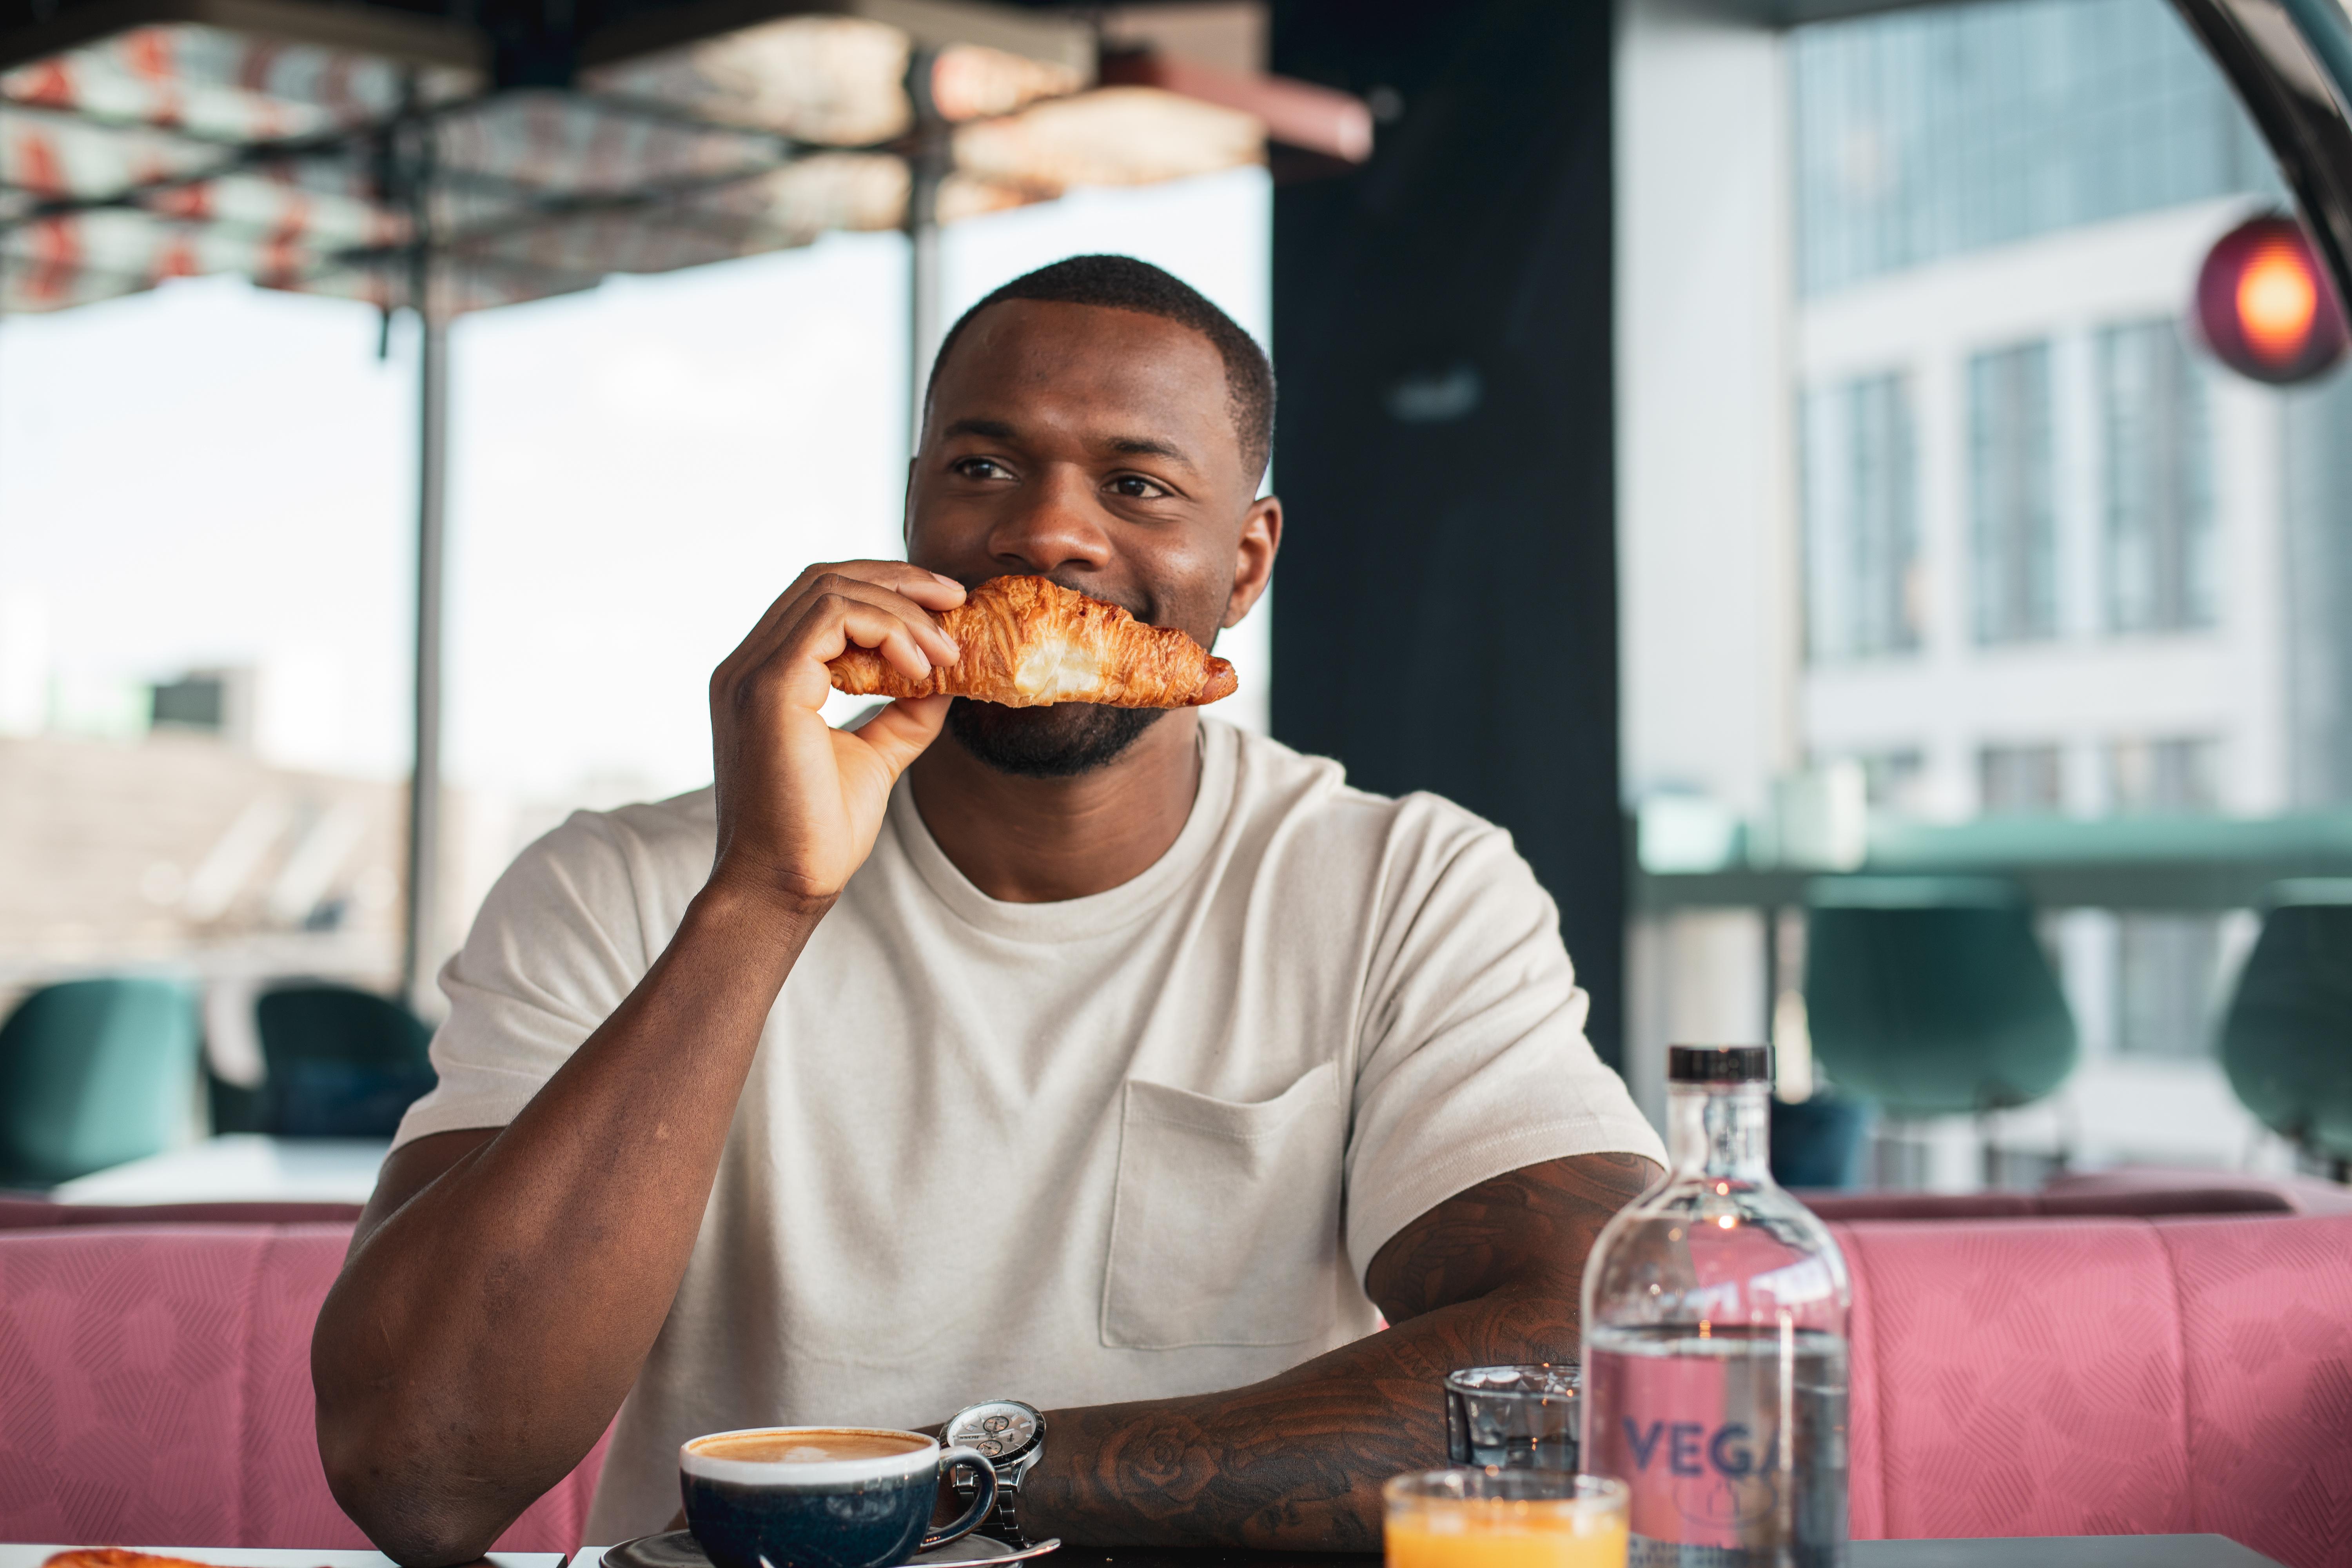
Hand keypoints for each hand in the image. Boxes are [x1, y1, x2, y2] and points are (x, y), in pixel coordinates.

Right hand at [707, 561, 964, 909]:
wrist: (783, 887)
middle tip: (957, 602)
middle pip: (825, 578)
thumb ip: (903, 713)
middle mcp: (748, 665)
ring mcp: (752, 673)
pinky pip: (833, 619)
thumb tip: (950, 678)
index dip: (885, 589)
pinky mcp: (769, 688)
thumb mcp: (875, 757)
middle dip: (898, 580)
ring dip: (902, 610)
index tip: (945, 608)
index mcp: (764, 676)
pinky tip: (922, 667)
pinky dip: (887, 629)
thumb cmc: (819, 833)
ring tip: (947, 650)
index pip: (821, 599)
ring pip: (832, 590)